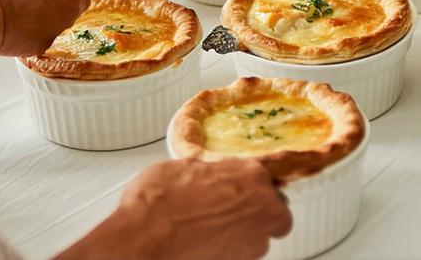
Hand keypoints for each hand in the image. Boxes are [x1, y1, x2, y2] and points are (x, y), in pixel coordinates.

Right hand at [64, 159, 290, 259]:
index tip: (239, 193)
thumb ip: (208, 171)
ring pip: (261, 238)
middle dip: (256, 215)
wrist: (146, 237)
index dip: (251, 189)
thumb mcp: (184, 168)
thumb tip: (204, 174)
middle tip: (228, 216)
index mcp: (251, 175)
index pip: (267, 181)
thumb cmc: (159, 202)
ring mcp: (255, 240)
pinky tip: (207, 246)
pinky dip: (230, 252)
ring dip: (243, 235)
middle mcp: (262, 206)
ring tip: (212, 232)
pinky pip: (243, 255)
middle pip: (274, 212)